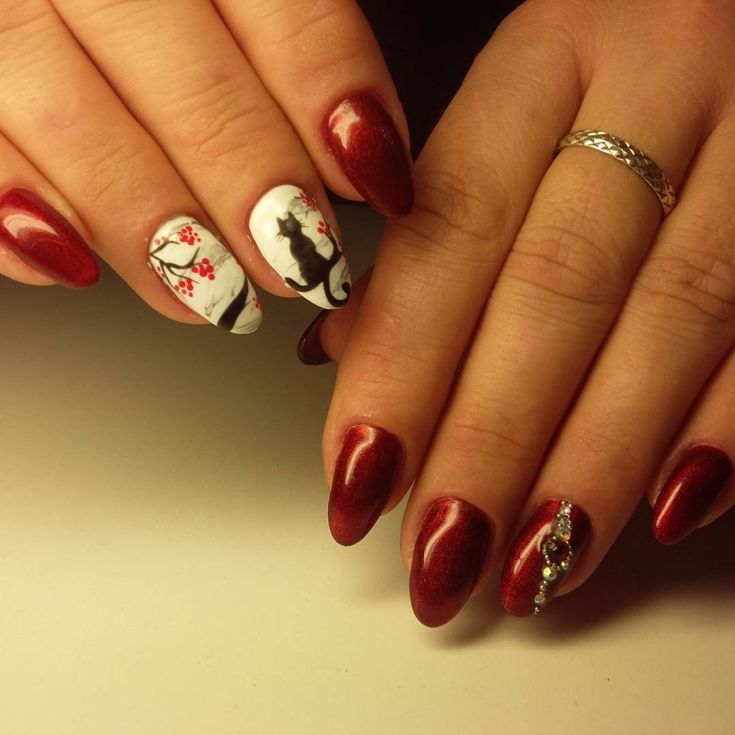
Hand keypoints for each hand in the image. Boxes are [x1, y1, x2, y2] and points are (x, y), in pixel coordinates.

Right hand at [0, 0, 411, 330]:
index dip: (335, 105)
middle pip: (192, 88)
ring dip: (153, 230)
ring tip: (213, 299)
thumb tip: (366, 154)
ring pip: (74, 123)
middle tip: (299, 266)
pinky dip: (13, 218)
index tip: (378, 183)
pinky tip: (68, 265)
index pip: (287, 10)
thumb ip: (289, 45)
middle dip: (255, 191)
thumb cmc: (150, 0)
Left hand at [308, 0, 734, 624]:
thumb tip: (341, 351)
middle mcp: (652, 86)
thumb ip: (431, 230)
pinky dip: (725, 424)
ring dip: (595, 463)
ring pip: (670, 321)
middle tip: (440, 553)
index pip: (449, 233)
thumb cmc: (604, 63)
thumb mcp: (507, 108)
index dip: (399, 365)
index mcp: (544, 59)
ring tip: (531, 568)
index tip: (359, 477)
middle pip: (555, 291)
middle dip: (491, 441)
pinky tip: (667, 511)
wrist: (725, 8)